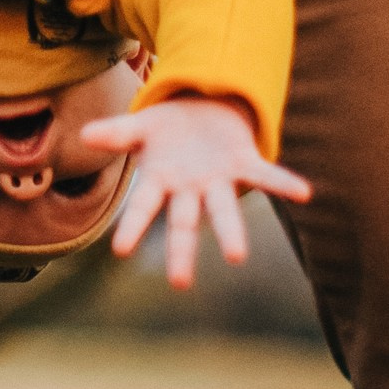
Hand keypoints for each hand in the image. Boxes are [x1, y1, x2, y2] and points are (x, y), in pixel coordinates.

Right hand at [81, 92, 310, 291]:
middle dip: (183, 251)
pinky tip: (304, 194)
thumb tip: (85, 134)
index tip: (120, 251)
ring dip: (230, 232)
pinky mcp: (244, 163)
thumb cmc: (170, 126)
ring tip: (236, 257)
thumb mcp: (141, 126)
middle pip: (185, 223)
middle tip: (180, 283)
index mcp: (161, 180)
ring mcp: (218, 180)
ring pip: (224, 210)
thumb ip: (117, 133)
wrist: (204, 105)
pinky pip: (266, 175)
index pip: (144, 207)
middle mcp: (191, 189)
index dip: (133, 227)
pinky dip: (284, 184)